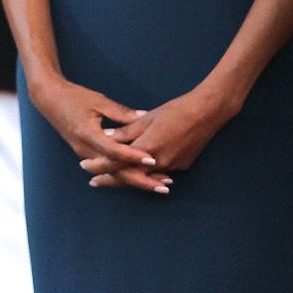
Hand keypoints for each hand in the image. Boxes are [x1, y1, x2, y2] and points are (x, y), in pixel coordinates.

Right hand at [31, 75, 166, 193]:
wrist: (49, 100)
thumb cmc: (74, 97)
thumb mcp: (98, 101)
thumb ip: (121, 112)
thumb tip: (145, 116)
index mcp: (88, 135)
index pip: (114, 151)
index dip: (134, 156)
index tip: (152, 160)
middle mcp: (86, 150)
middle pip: (116, 171)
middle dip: (141, 179)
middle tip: (164, 184)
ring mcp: (86, 155)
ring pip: (114, 174)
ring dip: (137, 180)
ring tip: (159, 184)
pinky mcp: (88, 155)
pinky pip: (109, 169)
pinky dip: (126, 175)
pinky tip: (143, 178)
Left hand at [81, 74, 244, 192]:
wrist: (207, 113)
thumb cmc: (176, 110)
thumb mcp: (147, 118)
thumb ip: (126, 131)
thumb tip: (107, 137)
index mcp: (146, 148)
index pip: (115, 162)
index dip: (99, 166)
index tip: (85, 166)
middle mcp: (158, 162)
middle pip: (128, 176)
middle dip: (110, 179)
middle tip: (94, 182)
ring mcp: (171, 166)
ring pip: (144, 177)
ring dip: (128, 178)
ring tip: (113, 178)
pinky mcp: (182, 165)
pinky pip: (159, 172)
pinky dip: (147, 173)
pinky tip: (139, 172)